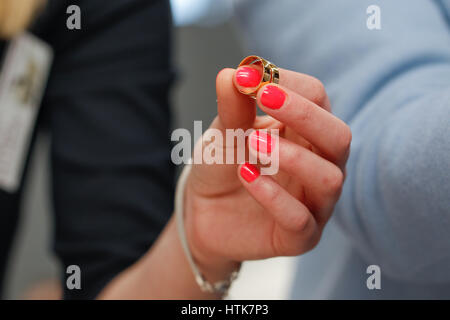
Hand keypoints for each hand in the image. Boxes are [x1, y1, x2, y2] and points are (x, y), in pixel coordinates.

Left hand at [183, 66, 351, 277]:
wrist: (203, 211)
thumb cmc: (221, 165)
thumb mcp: (223, 132)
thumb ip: (231, 106)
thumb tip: (231, 73)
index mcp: (305, 132)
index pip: (318, 97)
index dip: (287, 83)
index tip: (249, 77)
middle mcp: (319, 165)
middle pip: (338, 136)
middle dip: (304, 114)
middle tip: (265, 98)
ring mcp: (314, 203)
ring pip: (329, 178)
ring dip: (292, 157)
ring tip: (252, 145)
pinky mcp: (300, 236)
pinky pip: (301, 219)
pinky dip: (274, 196)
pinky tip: (247, 176)